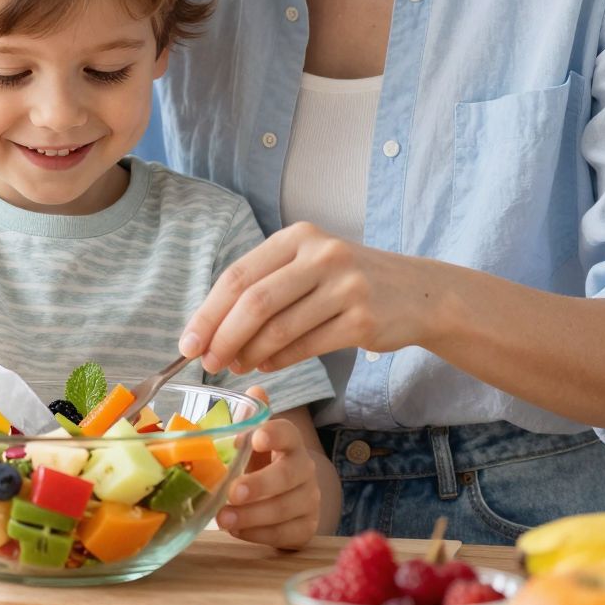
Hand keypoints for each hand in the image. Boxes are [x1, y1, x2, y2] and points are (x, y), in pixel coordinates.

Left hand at [179, 222, 434, 375]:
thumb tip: (211, 330)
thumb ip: (265, 288)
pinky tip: (268, 366)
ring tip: (237, 367)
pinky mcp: (363, 319)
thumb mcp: (309, 267)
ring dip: (250, 354)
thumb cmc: (348, 282)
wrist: (417, 293)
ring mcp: (346, 286)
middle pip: (255, 301)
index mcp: (299, 237)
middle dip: (223, 337)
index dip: (208, 312)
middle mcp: (323, 255)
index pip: (240, 274)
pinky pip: (307, 346)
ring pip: (280, 328)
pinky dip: (280, 361)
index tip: (187, 342)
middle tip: (208, 363)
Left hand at [215, 391, 322, 549]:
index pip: (288, 433)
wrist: (283, 501)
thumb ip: (250, 420)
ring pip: (286, 508)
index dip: (274, 434)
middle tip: (233, 492)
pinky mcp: (306, 528)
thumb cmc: (260, 466)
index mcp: (290, 443)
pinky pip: (285, 533)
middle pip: (290, 474)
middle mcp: (305, 469)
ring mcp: (309, 500)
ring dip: (253, 515)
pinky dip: (259, 534)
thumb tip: (255, 389)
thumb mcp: (251, 445)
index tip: (254, 438)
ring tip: (223, 519)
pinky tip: (237, 531)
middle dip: (261, 484)